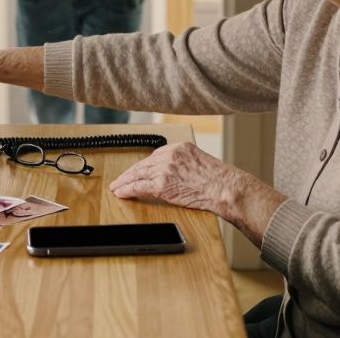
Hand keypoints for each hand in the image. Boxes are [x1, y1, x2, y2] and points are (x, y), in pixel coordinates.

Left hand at [109, 142, 236, 214]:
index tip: (137, 171)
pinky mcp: (161, 185)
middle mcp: (169, 155)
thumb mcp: (200, 162)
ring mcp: (164, 169)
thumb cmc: (218, 180)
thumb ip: (185, 163)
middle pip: (143, 164)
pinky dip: (127, 190)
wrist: (223, 188)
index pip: (154, 156)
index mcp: (179, 147)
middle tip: (119, 179)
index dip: (143, 166)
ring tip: (116, 187)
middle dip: (129, 173)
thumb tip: (177, 173)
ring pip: (137, 175)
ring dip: (124, 181)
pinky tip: (121, 192)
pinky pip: (139, 187)